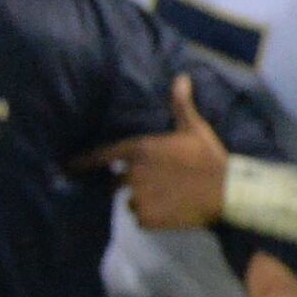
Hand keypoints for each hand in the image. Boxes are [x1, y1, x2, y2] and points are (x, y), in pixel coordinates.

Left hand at [76, 72, 226, 230]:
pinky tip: (170, 210)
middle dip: (129, 182)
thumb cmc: (209, 158)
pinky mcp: (147, 218)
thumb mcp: (194, 129)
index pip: (100, 157)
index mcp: (138, 150)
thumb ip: (181, 105)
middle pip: (116, 182)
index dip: (83, 163)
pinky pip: (141, 218)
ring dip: (142, 200)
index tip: (67, 168)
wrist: (228, 192)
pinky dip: (151, 217)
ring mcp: (138, 197)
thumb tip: (181, 77)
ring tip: (167, 196)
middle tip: (155, 183)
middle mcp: (132, 174)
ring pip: (130, 201)